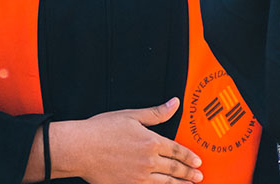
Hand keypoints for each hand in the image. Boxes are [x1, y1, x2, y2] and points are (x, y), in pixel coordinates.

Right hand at [51, 98, 202, 183]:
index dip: (189, 156)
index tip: (197, 161)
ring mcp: (140, 177)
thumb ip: (156, 113)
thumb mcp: (131, 115)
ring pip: (166, 183)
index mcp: (151, 141)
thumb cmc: (101, 130)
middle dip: (189, 173)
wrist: (80, 149)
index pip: (177, 150)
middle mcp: (149, 161)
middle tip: (199, 176)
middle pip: (175, 169)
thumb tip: (174, 103)